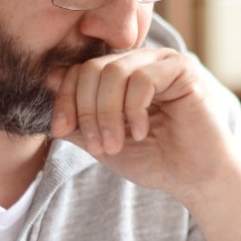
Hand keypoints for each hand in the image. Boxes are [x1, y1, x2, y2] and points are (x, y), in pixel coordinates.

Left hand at [47, 49, 240, 203]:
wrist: (196, 179)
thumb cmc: (155, 161)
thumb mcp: (103, 141)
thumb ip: (77, 118)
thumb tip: (45, 87)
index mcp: (120, 74)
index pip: (78, 71)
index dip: (63, 99)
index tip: (61, 131)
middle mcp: (140, 61)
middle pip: (92, 69)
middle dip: (86, 111)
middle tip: (97, 146)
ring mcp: (161, 61)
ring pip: (113, 73)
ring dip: (107, 115)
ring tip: (117, 144)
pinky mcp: (182, 69)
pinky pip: (141, 78)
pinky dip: (133, 110)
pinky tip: (141, 132)